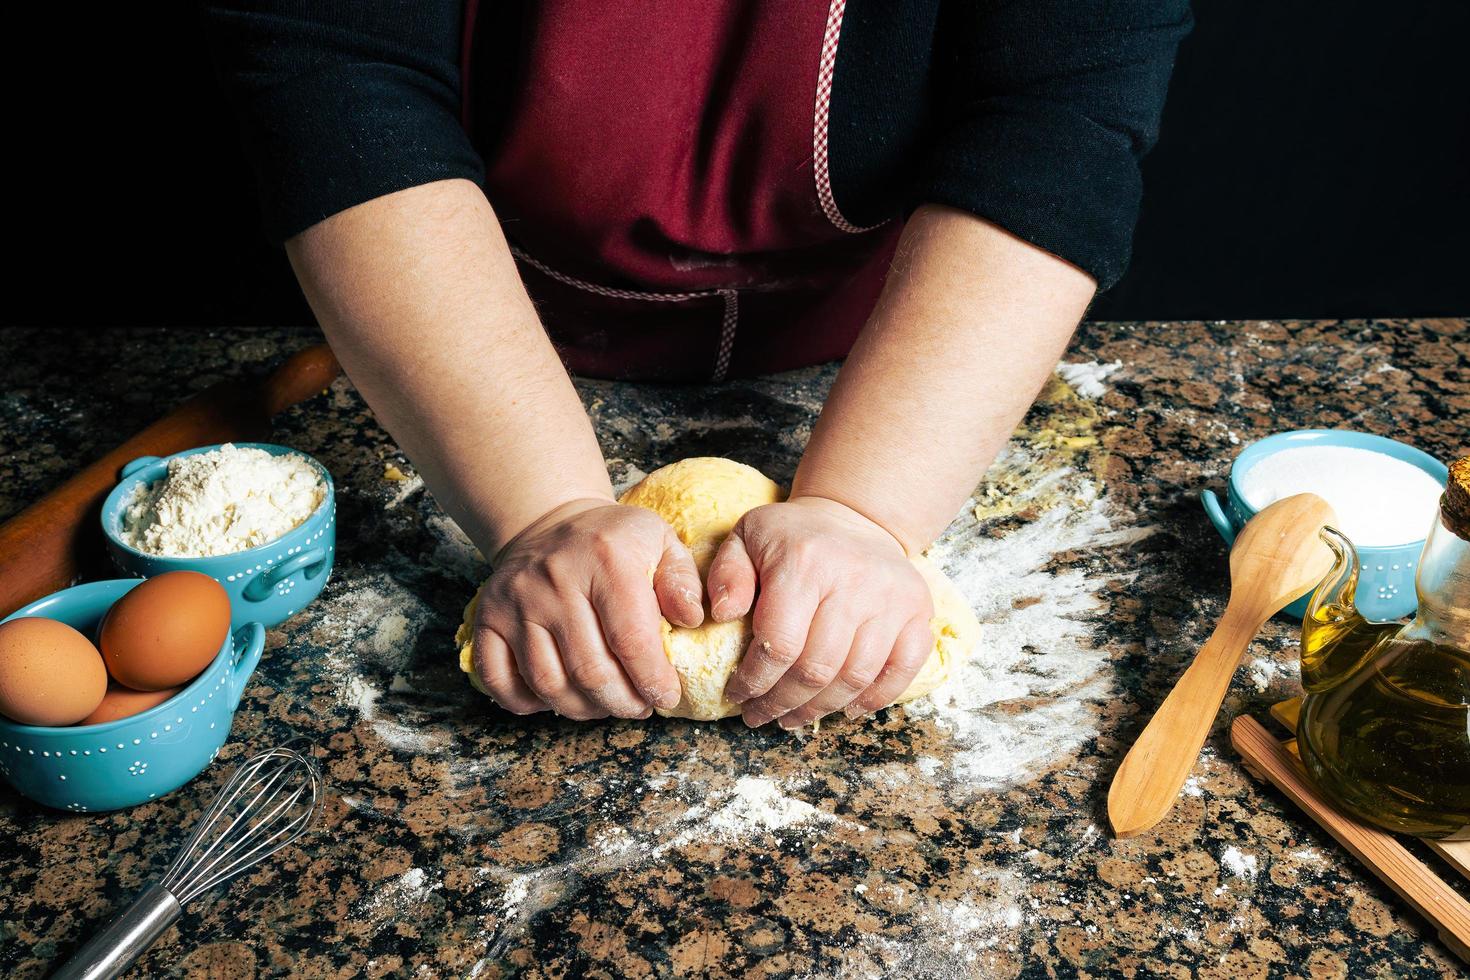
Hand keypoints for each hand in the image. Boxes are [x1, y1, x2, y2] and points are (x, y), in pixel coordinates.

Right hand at [470, 498, 703, 718]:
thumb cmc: (613, 540)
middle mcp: (554, 580)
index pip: (631, 639)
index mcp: (605, 559)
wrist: (550, 521)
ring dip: (582, 709)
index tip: (666, 697)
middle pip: (589, 669)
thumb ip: (682, 581)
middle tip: (638, 707)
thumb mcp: (659, 541)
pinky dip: (527, 703)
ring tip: (606, 705)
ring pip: (548, 683)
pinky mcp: (486, 618)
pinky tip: (556, 699)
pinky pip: (499, 679)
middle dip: (622, 702)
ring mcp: (515, 601)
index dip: (652, 680)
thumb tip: (692, 620)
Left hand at [706, 496, 933, 727]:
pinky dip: (877, 697)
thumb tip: (721, 614)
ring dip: (822, 708)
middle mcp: (854, 580)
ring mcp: (892, 598)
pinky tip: (849, 709)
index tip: (738, 696)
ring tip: (794, 718)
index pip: (780, 643)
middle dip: (783, 703)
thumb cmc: (793, 536)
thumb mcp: (746, 537)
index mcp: (805, 562)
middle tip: (761, 716)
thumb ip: (727, 574)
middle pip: (817, 668)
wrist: (854, 517)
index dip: (755, 680)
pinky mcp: (918, 610)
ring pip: (857, 676)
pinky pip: (903, 668)